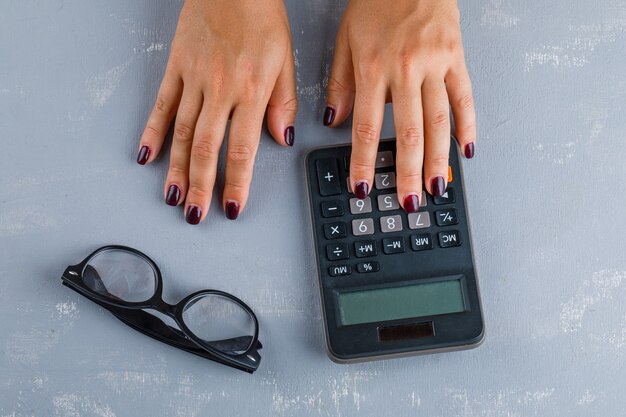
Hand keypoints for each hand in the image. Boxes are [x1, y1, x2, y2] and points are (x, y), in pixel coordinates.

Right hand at [137, 0, 296, 222]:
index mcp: (251, 92)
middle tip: (196, 215)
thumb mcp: (286, 60)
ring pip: (182, 134)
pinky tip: (147, 155)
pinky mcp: (176, 67)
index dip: (237, 184)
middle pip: (207, 150)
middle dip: (201, 188)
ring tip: (173, 198)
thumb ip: (282, 103)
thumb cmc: (261, 16)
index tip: (232, 207)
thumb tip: (281, 138)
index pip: (242, 150)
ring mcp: (194, 79)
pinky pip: (161, 105)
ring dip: (177, 170)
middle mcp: (220, 90)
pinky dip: (152, 132)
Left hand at [324, 0, 474, 210]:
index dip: (365, 162)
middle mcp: (406, 70)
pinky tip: (465, 151)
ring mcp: (436, 64)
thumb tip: (335, 120)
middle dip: (407, 173)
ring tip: (436, 187)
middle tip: (407, 202)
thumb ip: (340, 83)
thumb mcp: (346, 40)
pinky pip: (465, 98)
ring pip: (439, 122)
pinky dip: (467, 127)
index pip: (368, 127)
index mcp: (373, 68)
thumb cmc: (376, 2)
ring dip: (437, 160)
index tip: (364, 186)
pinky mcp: (457, 58)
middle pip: (408, 133)